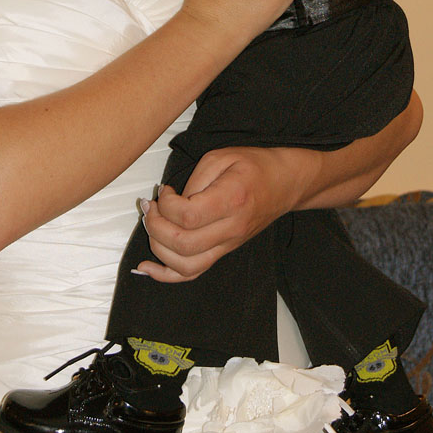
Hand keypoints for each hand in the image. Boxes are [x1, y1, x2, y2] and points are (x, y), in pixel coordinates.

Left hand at [135, 146, 294, 281]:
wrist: (285, 183)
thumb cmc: (255, 166)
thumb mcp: (221, 157)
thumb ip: (194, 180)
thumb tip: (172, 203)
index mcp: (231, 200)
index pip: (187, 216)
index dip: (166, 204)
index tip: (165, 190)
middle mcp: (231, 228)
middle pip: (182, 244)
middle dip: (155, 225)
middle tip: (151, 207)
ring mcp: (228, 244)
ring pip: (185, 265)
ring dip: (158, 247)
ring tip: (152, 224)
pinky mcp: (224, 251)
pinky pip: (194, 273)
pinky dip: (167, 275)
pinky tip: (148, 268)